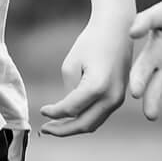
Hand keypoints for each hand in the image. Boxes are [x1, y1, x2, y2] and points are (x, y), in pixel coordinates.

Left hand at [38, 14, 132, 136]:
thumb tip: (68, 110)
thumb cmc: (91, 43)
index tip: (42, 111)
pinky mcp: (119, 98)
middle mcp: (111, 98)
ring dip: (73, 128)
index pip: (71, 110)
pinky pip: (100, 115)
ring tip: (54, 126)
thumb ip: (69, 92)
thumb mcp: (71, 65)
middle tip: (44, 130)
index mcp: (97, 87)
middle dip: (62, 130)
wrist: (117, 29)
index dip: (53, 114)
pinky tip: (69, 117)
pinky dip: (84, 119)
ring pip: (93, 124)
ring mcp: (118, 99)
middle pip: (84, 125)